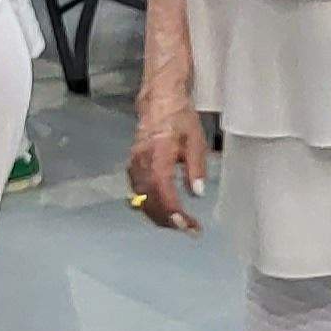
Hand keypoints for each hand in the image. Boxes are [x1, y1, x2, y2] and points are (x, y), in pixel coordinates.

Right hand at [125, 113, 209, 233]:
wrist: (160, 102)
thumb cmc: (179, 119)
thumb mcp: (196, 141)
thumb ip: (196, 168)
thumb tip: (197, 193)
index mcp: (158, 157)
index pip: (163, 192)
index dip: (173, 212)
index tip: (187, 225)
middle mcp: (142, 164)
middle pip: (150, 202)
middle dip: (169, 220)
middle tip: (189, 228)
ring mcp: (134, 166)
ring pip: (143, 200)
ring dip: (160, 215)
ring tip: (180, 222)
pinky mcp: (133, 167)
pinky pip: (138, 193)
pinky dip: (151, 205)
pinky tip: (164, 209)